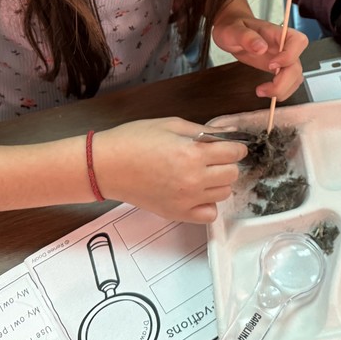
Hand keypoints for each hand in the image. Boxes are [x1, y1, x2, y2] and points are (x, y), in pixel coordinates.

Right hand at [93, 118, 247, 222]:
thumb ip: (204, 130)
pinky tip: (196, 192)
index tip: (229, 146)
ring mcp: (186, 199)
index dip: (234, 147)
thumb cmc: (134, 140)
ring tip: (201, 173)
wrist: (106, 166)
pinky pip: (209, 215)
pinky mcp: (177, 213)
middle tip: (212, 158)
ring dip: (218, 182)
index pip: (233, 153)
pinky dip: (208, 204)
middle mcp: (193, 179)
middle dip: (227, 163)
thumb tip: (230, 133)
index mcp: (192, 153)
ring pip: (224, 194)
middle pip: (232, 174)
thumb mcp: (171, 125)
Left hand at [212, 15, 307, 99]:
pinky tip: (265, 91)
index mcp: (276, 33)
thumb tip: (261, 47)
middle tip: (262, 89)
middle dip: (283, 82)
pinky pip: (289, 82)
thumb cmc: (233, 27)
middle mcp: (284, 46)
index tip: (271, 65)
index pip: (298, 41)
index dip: (290, 56)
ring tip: (261, 91)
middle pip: (297, 65)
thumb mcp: (233, 30)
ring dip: (282, 89)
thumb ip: (246, 37)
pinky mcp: (279, 69)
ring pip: (296, 77)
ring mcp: (283, 58)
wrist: (232, 31)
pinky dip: (281, 91)